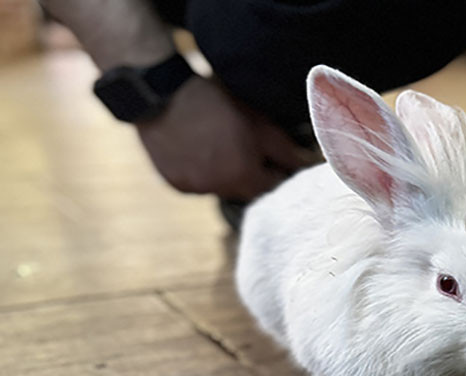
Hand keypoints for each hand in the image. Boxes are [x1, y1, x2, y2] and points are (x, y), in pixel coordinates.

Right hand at [135, 76, 310, 200]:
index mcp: (242, 176)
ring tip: (218, 145)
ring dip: (226, 175)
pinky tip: (197, 150)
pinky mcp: (175, 185)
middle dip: (251, 174)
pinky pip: (197, 185)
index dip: (277, 173)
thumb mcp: (257, 122)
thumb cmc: (215, 102)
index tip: (275, 159)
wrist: (161, 94)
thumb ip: (284, 151)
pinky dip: (202, 174)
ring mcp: (194, 189)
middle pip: (246, 192)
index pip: (273, 190)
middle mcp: (218, 189)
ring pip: (221, 189)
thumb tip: (304, 167)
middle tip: (244, 146)